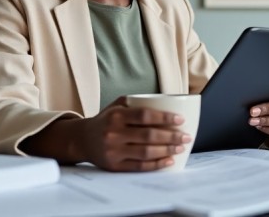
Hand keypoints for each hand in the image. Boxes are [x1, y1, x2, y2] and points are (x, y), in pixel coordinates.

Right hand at [78, 97, 192, 170]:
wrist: (82, 139)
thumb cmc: (106, 120)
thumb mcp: (116, 105)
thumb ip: (137, 102)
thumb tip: (167, 103)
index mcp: (116, 116)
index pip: (144, 116)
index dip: (164, 118)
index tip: (180, 120)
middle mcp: (114, 134)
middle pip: (148, 136)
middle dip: (171, 137)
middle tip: (186, 137)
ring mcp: (114, 151)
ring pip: (146, 153)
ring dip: (167, 151)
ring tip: (180, 147)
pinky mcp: (114, 166)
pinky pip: (139, 166)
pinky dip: (156, 165)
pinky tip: (168, 161)